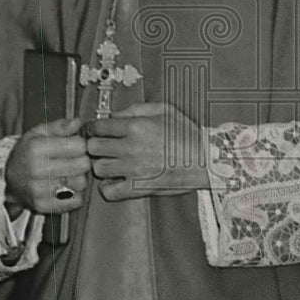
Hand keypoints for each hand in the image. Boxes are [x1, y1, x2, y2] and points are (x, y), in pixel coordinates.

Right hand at [5, 117, 89, 217]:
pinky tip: (66, 188)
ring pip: (81, 183)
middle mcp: (37, 170)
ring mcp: (39, 190)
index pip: (79, 145)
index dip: (80, 144)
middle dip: (81, 160)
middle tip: (72, 160)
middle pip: (83, 164)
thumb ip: (59, 126)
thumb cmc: (26, 153)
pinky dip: (75, 195)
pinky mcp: (43, 206)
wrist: (7, 179)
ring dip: (78, 178)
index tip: (74, 146)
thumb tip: (77, 122)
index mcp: (36, 148)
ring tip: (67, 174)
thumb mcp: (38, 133)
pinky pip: (76, 201)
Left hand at [85, 103, 209, 201]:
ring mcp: (134, 169)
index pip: (98, 126)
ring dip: (102, 165)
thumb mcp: (164, 109)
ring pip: (98, 168)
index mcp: (136, 126)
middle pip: (93, 147)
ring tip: (111, 163)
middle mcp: (131, 147)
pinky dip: (108, 187)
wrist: (205, 160)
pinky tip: (116, 180)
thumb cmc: (187, 134)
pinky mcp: (139, 188)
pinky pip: (109, 191)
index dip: (94, 128)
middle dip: (95, 145)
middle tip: (102, 147)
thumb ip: (136, 108)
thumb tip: (114, 114)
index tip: (96, 131)